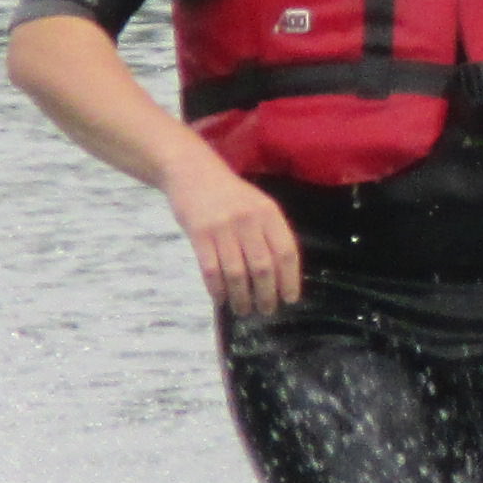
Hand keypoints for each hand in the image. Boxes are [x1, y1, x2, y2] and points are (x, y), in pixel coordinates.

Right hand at [167, 163, 302, 317]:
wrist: (192, 172)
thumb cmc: (229, 193)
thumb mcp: (258, 204)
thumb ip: (270, 233)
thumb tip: (281, 274)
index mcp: (268, 213)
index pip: (286, 252)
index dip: (290, 279)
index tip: (290, 299)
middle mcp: (248, 221)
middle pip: (263, 268)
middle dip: (266, 295)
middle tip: (266, 310)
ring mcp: (222, 228)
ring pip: (237, 273)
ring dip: (241, 297)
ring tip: (244, 309)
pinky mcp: (199, 234)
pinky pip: (211, 269)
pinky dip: (217, 289)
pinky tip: (221, 299)